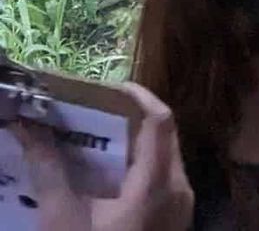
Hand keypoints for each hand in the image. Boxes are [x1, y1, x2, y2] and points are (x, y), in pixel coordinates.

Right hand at [13, 81, 192, 230]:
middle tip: (93, 114)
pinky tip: (105, 180)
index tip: (107, 89)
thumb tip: (30, 127)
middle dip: (129, 120)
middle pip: (163, 136)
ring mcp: (181, 210)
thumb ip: (49, 169)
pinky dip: (137, 171)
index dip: (137, 95)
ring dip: (132, 146)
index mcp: (158, 183)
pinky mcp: (174, 225)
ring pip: (163, 160)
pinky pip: (162, 182)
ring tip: (94, 143)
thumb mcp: (62, 219)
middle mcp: (179, 190)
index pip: (160, 119)